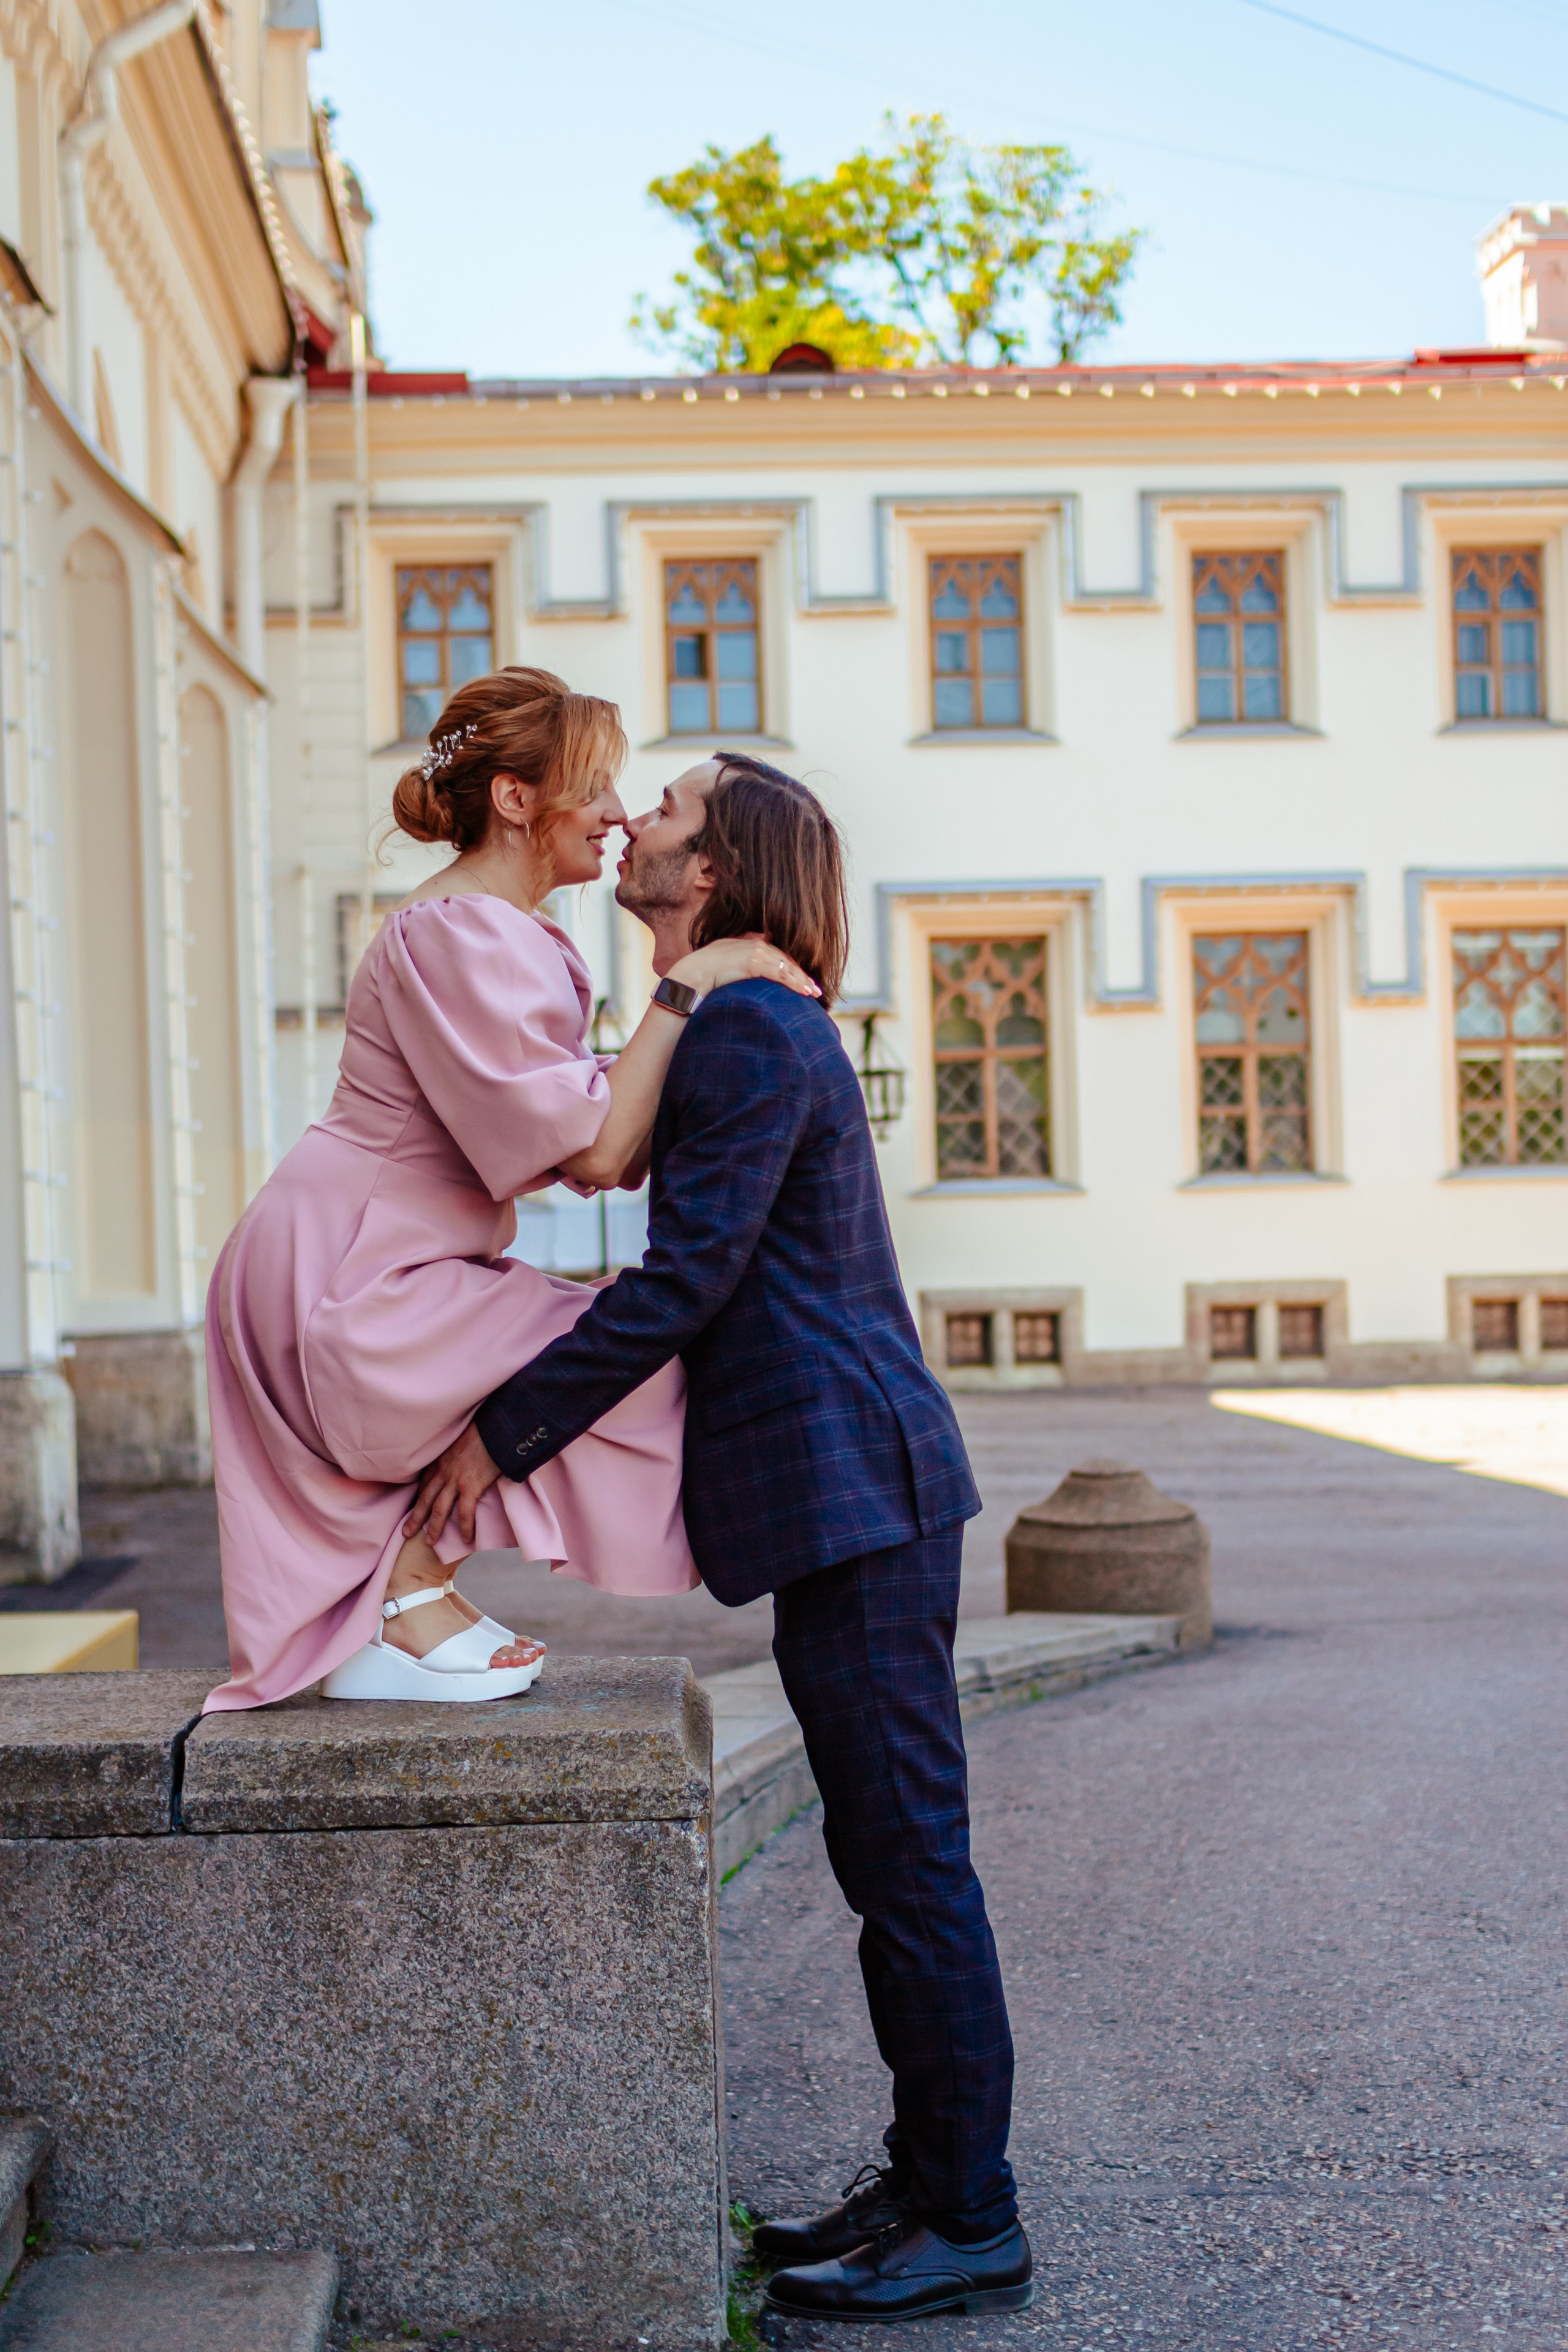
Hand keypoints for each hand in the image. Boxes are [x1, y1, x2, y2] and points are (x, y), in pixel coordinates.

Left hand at [403, 1421, 502, 1547]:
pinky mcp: (471, 1486)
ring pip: (439, 1509)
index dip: (418, 1498)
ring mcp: (456, 1480)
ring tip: (430, 1542)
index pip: (424, 1483)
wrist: (495, 1428)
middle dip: (415, 1518)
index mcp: (440, 1461)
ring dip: (433, 1527)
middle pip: (425, 1499)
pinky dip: (465, 1527)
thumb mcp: (461, 1440)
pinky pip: (465, 1512)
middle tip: (406, 1533)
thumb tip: (463, 1461)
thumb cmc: (482, 1431)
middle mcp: (443, 1472)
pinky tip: (467, 1539)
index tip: (414, 1508)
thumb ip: (456, 1453)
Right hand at [669, 934, 818, 998]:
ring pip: (786, 966)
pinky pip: (780, 973)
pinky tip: (803, 991)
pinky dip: (794, 982)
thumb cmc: (704, 974)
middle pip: (786, 960)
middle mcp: (755, 944)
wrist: (692, 974)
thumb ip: (739, 968)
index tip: (803, 981)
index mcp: (749, 944)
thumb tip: (743, 980)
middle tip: (815, 990)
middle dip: (801, 975)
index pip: (777, 956)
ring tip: (813, 994)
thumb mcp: (725, 966)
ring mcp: (755, 952)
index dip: (792, 968)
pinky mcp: (753, 962)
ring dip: (802, 981)